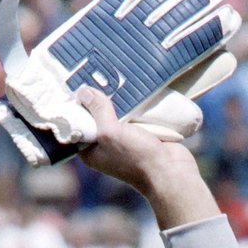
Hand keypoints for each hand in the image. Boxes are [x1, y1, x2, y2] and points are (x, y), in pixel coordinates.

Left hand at [75, 88, 213, 228]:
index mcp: (90, 151)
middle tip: (97, 75)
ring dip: (118, 100)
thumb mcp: (111, 132)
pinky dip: (133, 104)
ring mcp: (124, 141)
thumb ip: (97, 111)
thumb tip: (83, 91)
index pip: (78, 125)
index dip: (77, 106)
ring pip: (117, 114)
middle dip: (99, 99)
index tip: (78, 84)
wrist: (171, 172)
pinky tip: (132, 87)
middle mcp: (105, 146)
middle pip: (97, 117)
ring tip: (114, 76)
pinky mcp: (141, 135)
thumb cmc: (137, 157)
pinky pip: (133, 115)